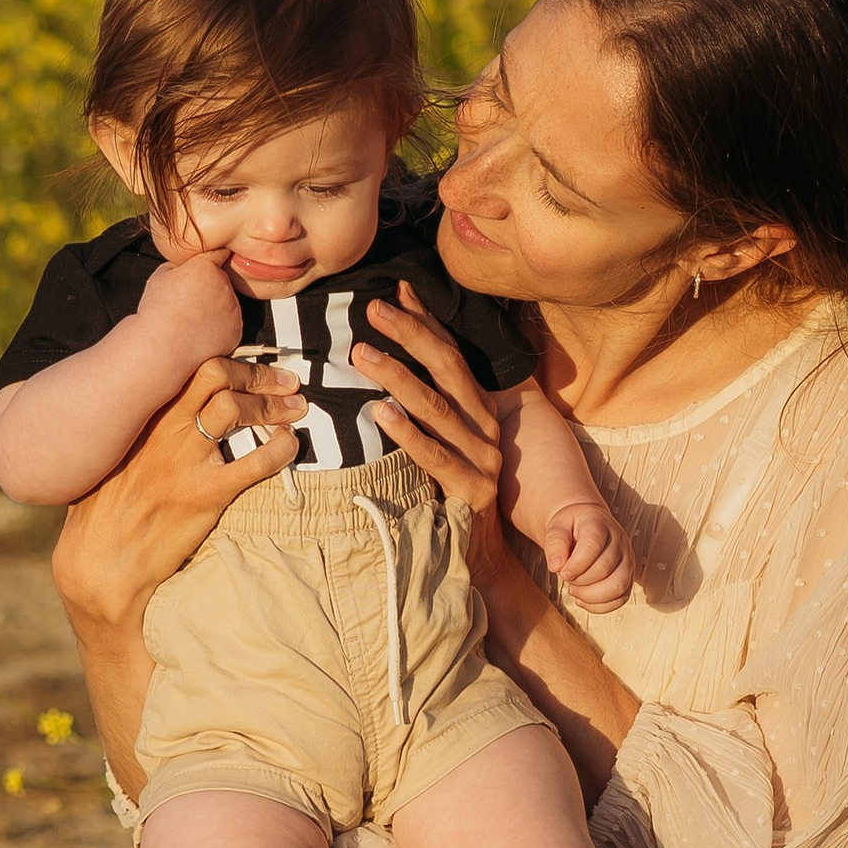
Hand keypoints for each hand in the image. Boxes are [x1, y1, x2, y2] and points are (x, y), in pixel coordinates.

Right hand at [50, 354, 299, 640]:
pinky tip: (291, 445)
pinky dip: (282, 448)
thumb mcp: (108, 458)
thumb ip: (135, 431)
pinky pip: (257, 461)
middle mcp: (163, 429)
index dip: (229, 363)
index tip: (250, 368)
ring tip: (295, 407)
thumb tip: (158, 414)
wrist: (100, 563)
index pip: (188, 368)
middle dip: (258, 374)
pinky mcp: (206, 494)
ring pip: (237, 408)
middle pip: (217, 375)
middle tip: (287, 381)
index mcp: (142, 417)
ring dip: (273, 404)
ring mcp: (185, 460)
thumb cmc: (101, 514)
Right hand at [138, 248, 245, 359]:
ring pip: (228, 303)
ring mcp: (233, 309)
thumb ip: (181, 265)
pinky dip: (219, 328)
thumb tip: (189, 265)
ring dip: (216, 308)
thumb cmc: (157, 312)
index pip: (219, 254)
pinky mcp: (236, 330)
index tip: (215, 261)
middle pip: (222, 281)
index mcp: (206, 267)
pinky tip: (200, 331)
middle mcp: (224, 285)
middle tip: (189, 302)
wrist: (162, 346)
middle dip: (210, 288)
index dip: (214, 258)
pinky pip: (230, 324)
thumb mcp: (161, 275)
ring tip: (192, 319)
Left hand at [351, 283, 504, 519]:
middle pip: (448, 369)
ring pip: (438, 408)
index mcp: (478, 407)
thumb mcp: (437, 436)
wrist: (479, 554)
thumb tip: (386, 350)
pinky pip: (435, 456)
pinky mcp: (474, 489)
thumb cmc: (449, 486)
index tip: (389, 293)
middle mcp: (486, 425)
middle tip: (371, 311)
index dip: (423, 322)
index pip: (450, 353)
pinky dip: (407, 431)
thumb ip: (419, 395)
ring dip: (398, 376)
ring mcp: (484, 457)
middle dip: (409, 335)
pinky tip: (380, 412)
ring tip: (362, 354)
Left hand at [544, 496, 632, 611]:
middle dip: (580, 580)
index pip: (593, 546)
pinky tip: (583, 599)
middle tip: (566, 577)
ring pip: (618, 587)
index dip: (576, 564)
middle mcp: (619, 541)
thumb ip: (554, 542)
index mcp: (599, 525)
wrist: (584, 524)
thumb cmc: (570, 527)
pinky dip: (600, 606)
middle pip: (606, 569)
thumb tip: (556, 566)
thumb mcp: (556, 526)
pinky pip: (621, 599)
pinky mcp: (628, 577)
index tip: (562, 572)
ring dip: (591, 596)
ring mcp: (627, 560)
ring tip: (574, 590)